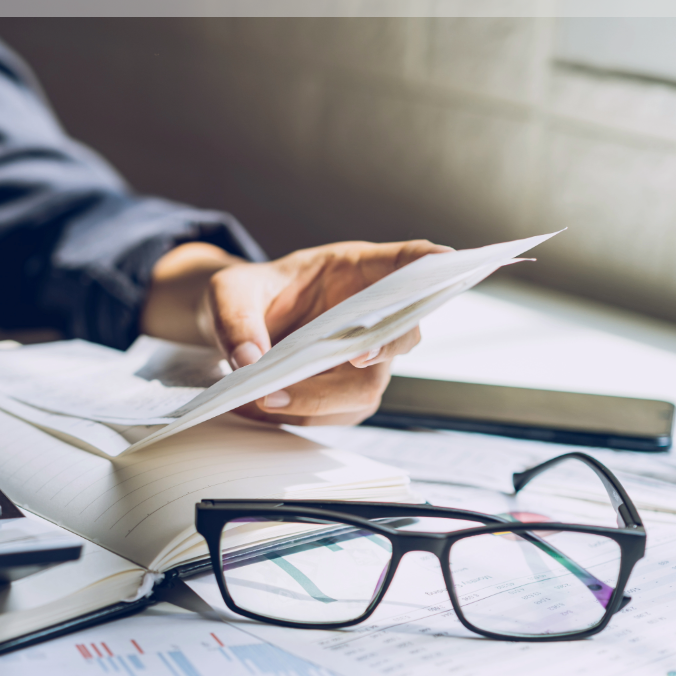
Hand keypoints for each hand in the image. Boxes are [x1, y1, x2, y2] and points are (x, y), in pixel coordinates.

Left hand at [140, 239, 451, 424]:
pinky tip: (262, 405)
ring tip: (266, 396)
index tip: (447, 261)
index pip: (407, 261)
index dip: (430, 263)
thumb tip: (250, 360)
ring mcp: (363, 357)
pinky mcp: (344, 392)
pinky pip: (337, 412)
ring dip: (320, 398)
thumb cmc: (245, 296)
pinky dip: (300, 414)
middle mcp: (370, 315)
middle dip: (380, 348)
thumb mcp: (228, 292)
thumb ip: (236, 318)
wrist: (235, 328)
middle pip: (400, 334)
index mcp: (356, 270)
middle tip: (352, 357)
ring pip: (366, 386)